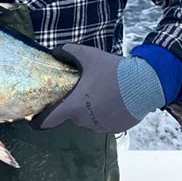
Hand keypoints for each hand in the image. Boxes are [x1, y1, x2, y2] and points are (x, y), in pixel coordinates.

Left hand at [32, 44, 164, 132]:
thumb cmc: (113, 70)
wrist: (146, 83)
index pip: (47, 122)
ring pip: (87, 119)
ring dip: (89, 109)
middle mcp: (85, 121)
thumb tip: (55, 51)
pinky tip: (113, 100)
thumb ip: (67, 52)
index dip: (38, 120)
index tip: (35, 117)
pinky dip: (104, 114)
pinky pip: (103, 122)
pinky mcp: (115, 128)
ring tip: (102, 92)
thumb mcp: (88, 55)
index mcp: (74, 106)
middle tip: (84, 90)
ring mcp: (101, 127)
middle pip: (70, 116)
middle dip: (73, 105)